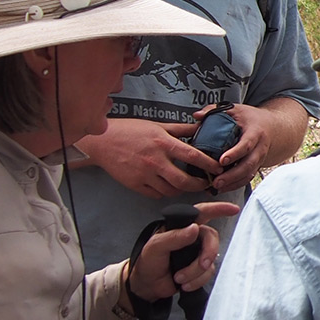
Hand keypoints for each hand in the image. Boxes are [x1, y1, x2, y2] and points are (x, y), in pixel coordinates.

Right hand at [75, 117, 216, 198]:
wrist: (101, 141)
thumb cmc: (130, 131)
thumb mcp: (157, 125)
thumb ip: (180, 129)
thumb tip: (200, 127)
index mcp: (163, 143)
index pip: (192, 156)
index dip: (208, 164)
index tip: (218, 168)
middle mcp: (155, 160)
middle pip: (184, 181)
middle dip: (199, 185)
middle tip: (205, 183)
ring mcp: (144, 174)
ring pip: (171, 190)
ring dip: (182, 190)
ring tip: (187, 185)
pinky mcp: (135, 184)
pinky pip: (156, 194)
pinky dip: (165, 192)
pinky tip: (167, 186)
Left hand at [127, 201, 238, 300]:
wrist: (147, 286)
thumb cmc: (147, 261)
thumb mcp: (155, 247)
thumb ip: (174, 237)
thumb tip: (194, 229)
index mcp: (182, 226)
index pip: (202, 212)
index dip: (219, 209)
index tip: (233, 209)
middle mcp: (193, 238)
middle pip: (212, 239)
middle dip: (207, 253)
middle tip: (202, 264)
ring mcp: (197, 254)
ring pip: (210, 259)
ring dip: (196, 272)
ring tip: (179, 278)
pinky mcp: (199, 269)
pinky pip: (208, 274)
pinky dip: (196, 281)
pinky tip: (184, 284)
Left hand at [208, 102, 280, 192]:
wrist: (273, 127)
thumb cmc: (250, 118)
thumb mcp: (236, 109)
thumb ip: (214, 110)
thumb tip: (197, 116)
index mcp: (255, 133)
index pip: (246, 144)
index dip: (235, 153)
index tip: (222, 160)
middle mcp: (260, 148)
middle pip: (249, 164)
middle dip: (233, 175)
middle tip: (217, 181)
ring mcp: (259, 159)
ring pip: (248, 174)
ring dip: (233, 183)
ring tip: (216, 187)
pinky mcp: (256, 167)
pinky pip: (247, 178)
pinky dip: (235, 185)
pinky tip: (221, 189)